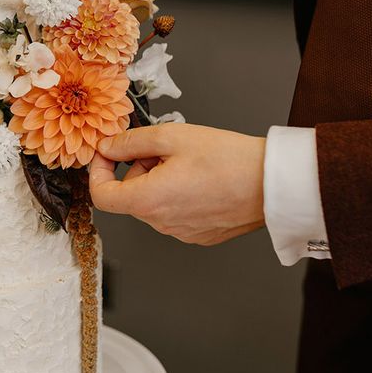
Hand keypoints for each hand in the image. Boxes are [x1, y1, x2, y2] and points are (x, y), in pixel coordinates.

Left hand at [89, 123, 265, 245]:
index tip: (108, 154)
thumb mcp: (171, 137)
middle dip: (138, 168)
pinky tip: (201, 178)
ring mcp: (180, 233)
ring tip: (188, 162)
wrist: (274, 183)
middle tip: (165, 149)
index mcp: (148, 201)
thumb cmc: (228, 159)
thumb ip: (130, 142)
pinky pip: (174, 212)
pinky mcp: (198, 235)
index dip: (97, 171)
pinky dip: (177, 194)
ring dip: (159, 180)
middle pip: (130, 195)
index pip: (101, 196)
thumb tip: (106, 148)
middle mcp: (161, 223)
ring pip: (152, 202)